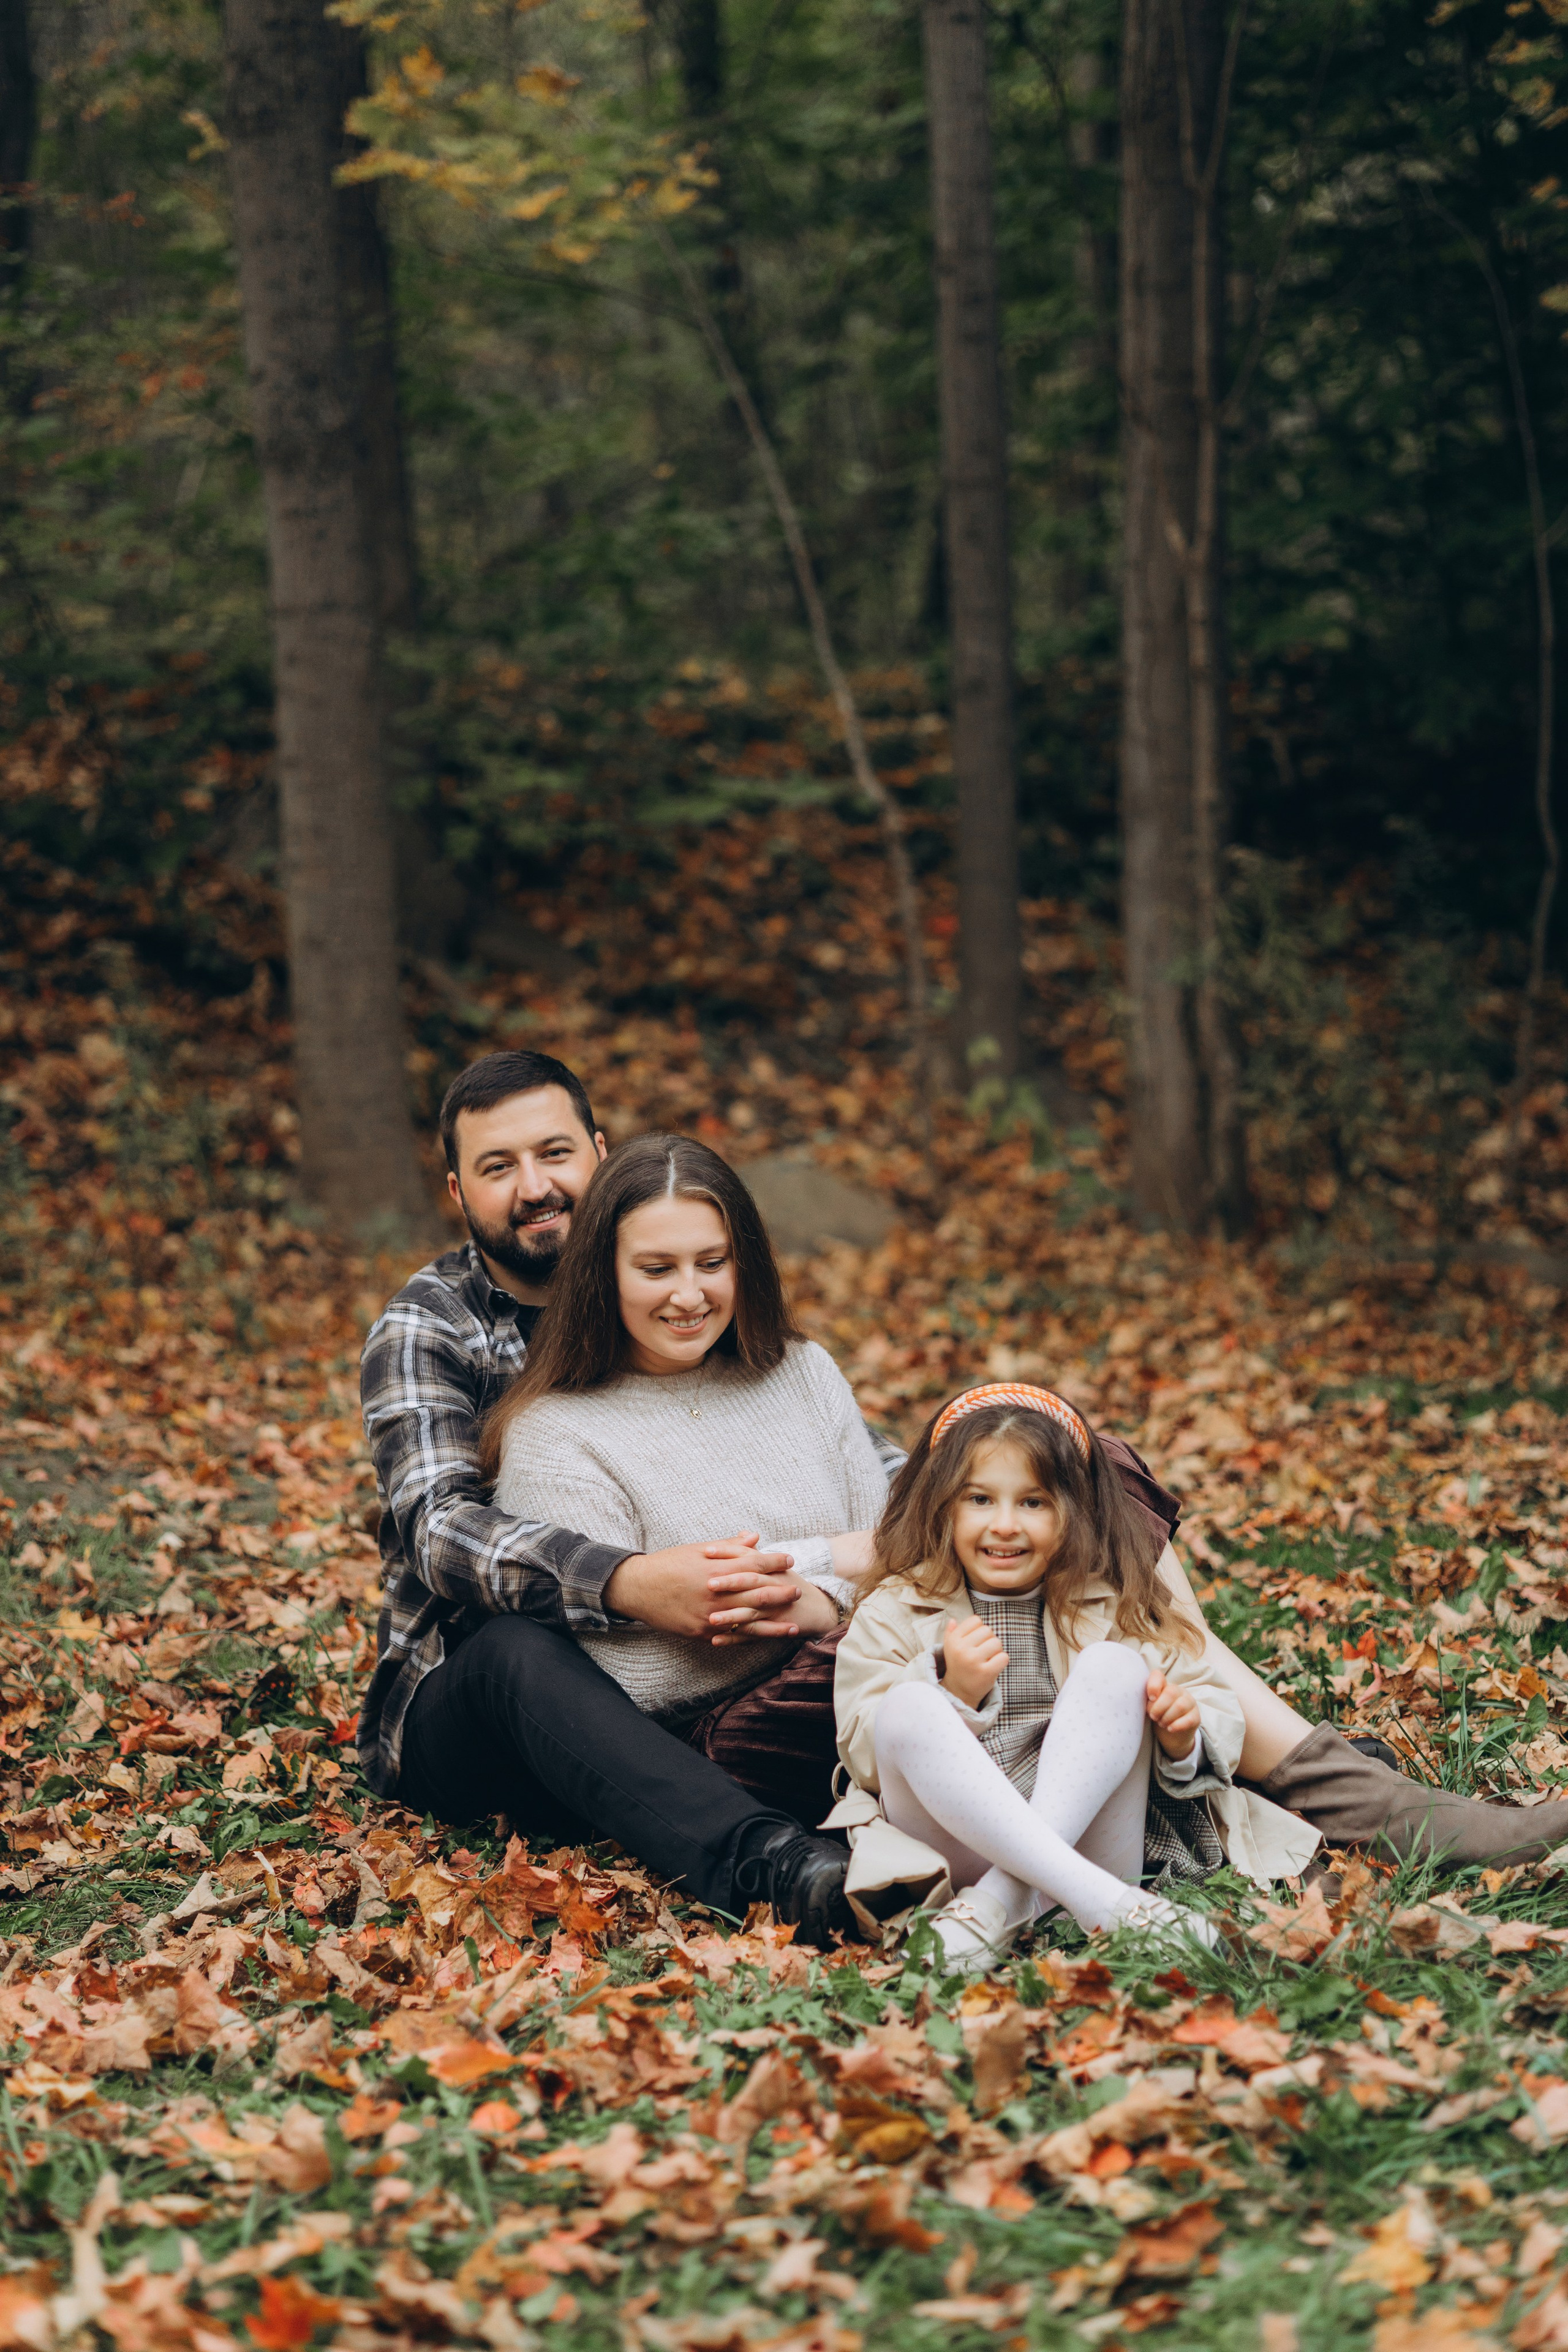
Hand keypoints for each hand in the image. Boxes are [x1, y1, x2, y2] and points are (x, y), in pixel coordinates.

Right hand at [605, 1538, 792, 1636]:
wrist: (637, 1588)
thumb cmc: (668, 1564)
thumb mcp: (697, 1549)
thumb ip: (729, 1547)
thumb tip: (754, 1538)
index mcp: (715, 1568)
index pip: (752, 1563)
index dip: (773, 1561)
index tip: (790, 1560)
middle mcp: (714, 1592)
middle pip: (756, 1593)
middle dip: (780, 1592)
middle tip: (799, 1591)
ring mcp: (708, 1615)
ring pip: (748, 1621)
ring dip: (773, 1624)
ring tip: (793, 1625)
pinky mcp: (700, 1632)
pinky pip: (730, 1637)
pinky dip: (749, 1638)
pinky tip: (765, 1639)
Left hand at [704, 1530, 834, 1644]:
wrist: (819, 1608)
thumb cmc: (791, 1584)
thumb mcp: (777, 1567)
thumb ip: (756, 1552)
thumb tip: (743, 1533)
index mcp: (771, 1570)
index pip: (749, 1557)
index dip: (729, 1553)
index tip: (707, 1551)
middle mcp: (774, 1588)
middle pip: (752, 1582)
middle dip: (730, 1583)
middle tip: (708, 1584)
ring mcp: (775, 1610)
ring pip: (751, 1612)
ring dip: (731, 1616)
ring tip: (711, 1618)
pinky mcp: (774, 1629)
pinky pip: (753, 1635)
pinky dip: (734, 1639)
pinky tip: (715, 1640)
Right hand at [942, 1614, 1007, 1709]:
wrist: (959, 1691)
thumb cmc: (958, 1666)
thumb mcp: (950, 1648)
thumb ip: (951, 1633)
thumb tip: (954, 1620)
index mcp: (953, 1640)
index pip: (975, 1620)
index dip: (979, 1629)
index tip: (976, 1640)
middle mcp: (961, 1649)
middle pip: (987, 1630)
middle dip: (989, 1639)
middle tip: (984, 1651)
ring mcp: (973, 1661)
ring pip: (997, 1642)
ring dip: (996, 1650)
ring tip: (989, 1658)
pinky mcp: (986, 1672)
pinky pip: (1003, 1657)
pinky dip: (1002, 1660)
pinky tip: (994, 1665)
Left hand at [1145, 1668, 1201, 1758]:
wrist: (1173, 1735)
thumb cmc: (1159, 1717)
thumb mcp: (1151, 1707)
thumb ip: (1148, 1701)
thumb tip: (1145, 1702)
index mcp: (1164, 1686)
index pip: (1158, 1676)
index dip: (1153, 1685)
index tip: (1151, 1698)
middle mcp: (1179, 1691)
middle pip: (1170, 1692)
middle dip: (1158, 1708)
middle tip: (1154, 1717)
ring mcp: (1190, 1703)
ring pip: (1180, 1706)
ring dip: (1167, 1717)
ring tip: (1162, 1723)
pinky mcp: (1196, 1716)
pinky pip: (1188, 1719)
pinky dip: (1176, 1725)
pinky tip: (1170, 1728)